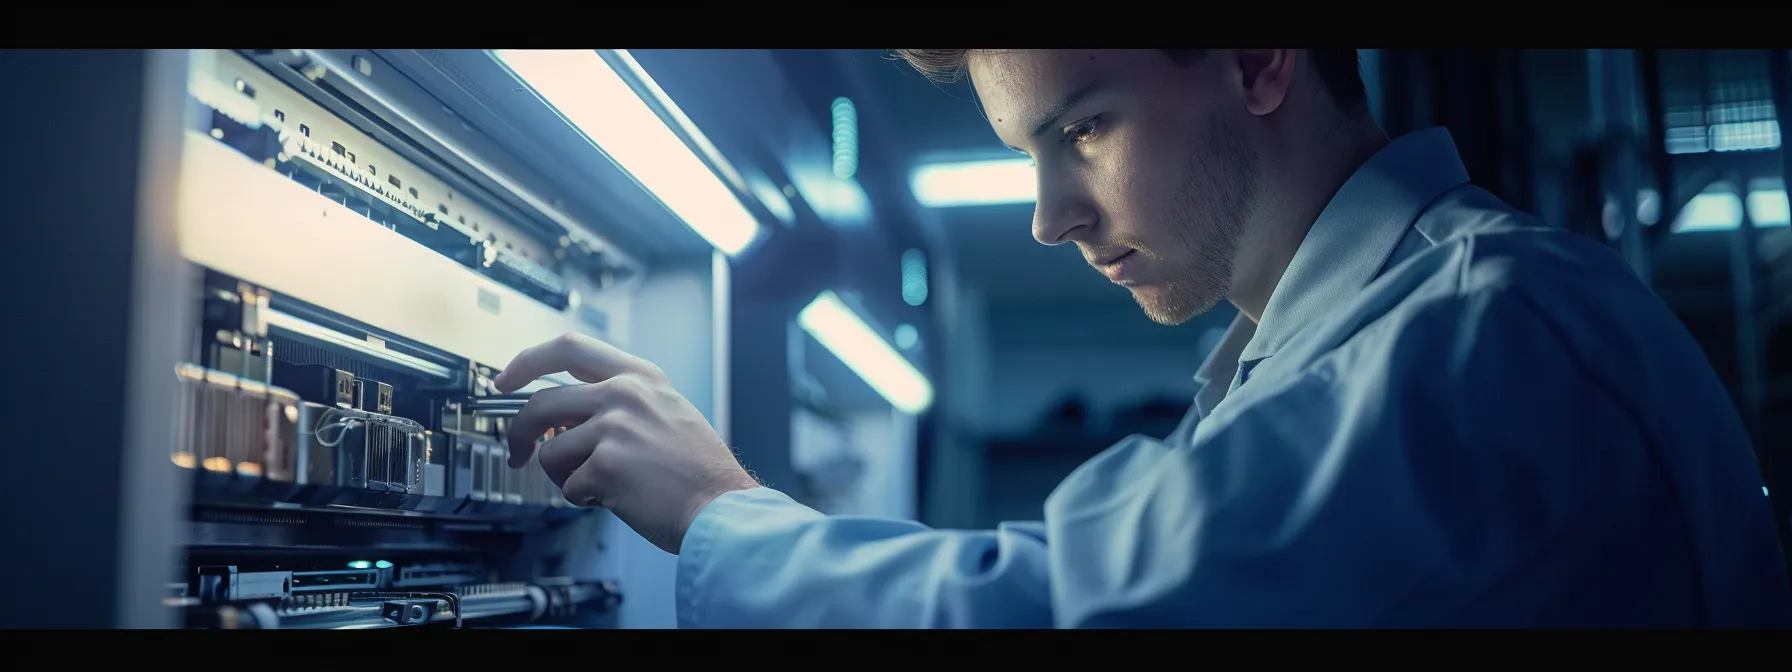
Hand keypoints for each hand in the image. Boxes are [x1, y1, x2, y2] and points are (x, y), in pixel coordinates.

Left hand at [493, 333, 758, 553]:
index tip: (505, 379)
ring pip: (551, 452)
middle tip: (518, 453)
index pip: (568, 348)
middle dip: (519, 433)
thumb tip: (563, 420)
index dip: (527, 362)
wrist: (722, 508)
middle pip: (541, 403)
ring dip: (566, 476)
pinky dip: (586, 499)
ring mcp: (614, 427)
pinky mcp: (606, 464)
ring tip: (602, 485)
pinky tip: (619, 499)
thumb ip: (617, 405)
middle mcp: (624, 394)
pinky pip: (569, 486)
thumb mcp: (666, 413)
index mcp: (639, 376)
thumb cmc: (697, 472)